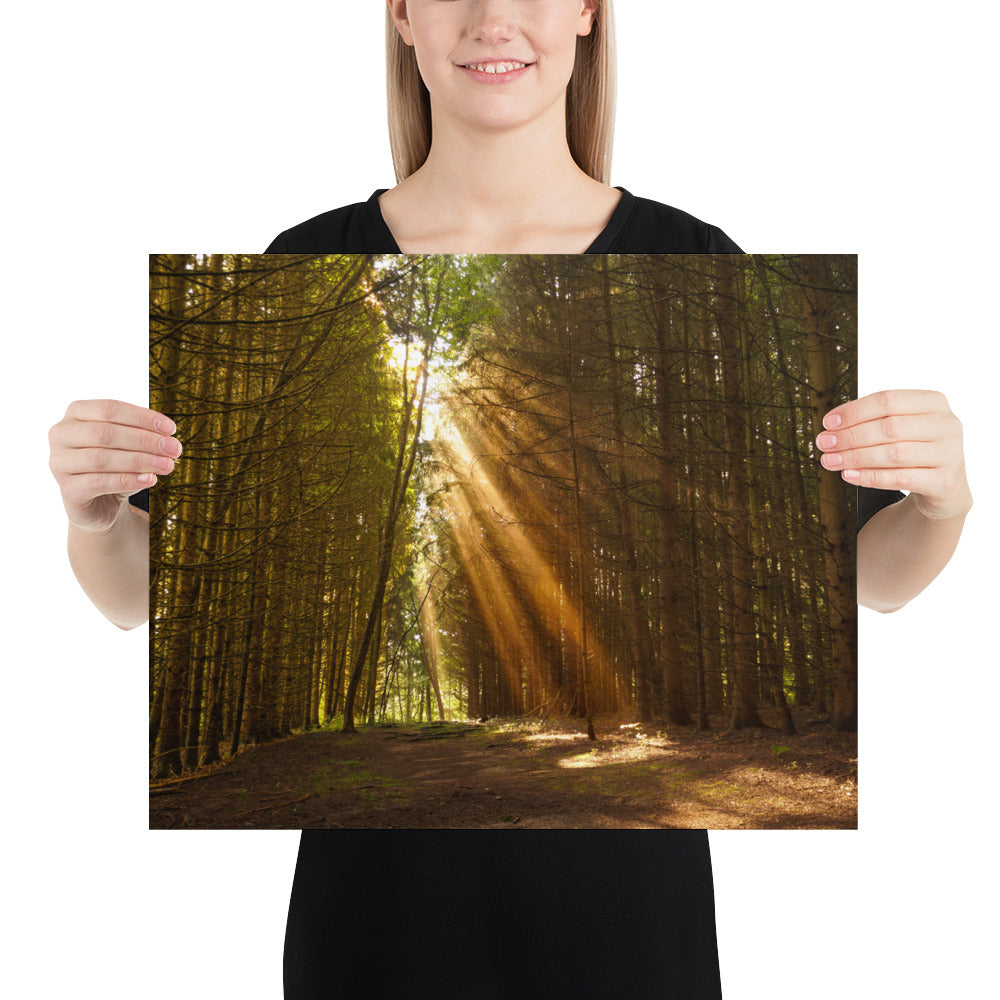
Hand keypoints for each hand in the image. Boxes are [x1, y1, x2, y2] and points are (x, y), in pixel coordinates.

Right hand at [48, 399, 180, 532]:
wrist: (101, 503)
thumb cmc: (116, 465)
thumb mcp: (129, 446)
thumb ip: (143, 437)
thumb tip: (168, 440)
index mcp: (76, 414)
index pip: (110, 409)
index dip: (143, 417)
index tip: (172, 429)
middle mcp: (61, 435)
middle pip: (105, 433)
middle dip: (145, 440)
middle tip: (174, 449)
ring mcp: (59, 463)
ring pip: (102, 458)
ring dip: (140, 461)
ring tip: (168, 465)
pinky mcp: (67, 490)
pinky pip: (99, 483)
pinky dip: (128, 480)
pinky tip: (150, 480)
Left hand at [816, 389, 970, 520]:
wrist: (945, 488)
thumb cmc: (915, 450)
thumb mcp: (901, 428)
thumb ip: (873, 421)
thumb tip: (831, 427)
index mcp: (934, 402)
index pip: (888, 400)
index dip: (854, 411)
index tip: (828, 422)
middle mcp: (946, 425)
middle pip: (889, 427)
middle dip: (850, 436)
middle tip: (824, 443)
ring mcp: (949, 454)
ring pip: (894, 453)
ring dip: (855, 457)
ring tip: (830, 460)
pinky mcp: (944, 482)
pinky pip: (900, 479)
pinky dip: (870, 477)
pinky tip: (849, 475)